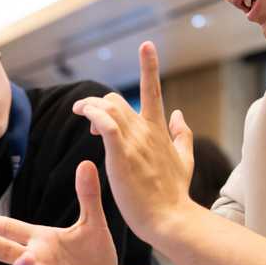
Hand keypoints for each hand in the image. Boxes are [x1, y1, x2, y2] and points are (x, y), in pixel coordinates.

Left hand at [72, 42, 195, 245]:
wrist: (170, 219)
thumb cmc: (174, 194)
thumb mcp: (184, 160)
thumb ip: (182, 134)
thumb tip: (178, 113)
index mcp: (158, 131)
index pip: (153, 90)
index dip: (149, 66)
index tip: (146, 45)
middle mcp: (146, 131)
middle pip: (117, 100)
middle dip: (100, 104)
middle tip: (91, 122)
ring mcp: (134, 142)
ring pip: (108, 107)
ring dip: (90, 106)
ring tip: (81, 113)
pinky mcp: (121, 156)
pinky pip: (106, 124)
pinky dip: (94, 112)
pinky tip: (83, 113)